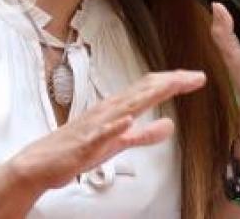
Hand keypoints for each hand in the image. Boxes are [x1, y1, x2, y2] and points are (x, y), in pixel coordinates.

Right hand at [9, 69, 205, 191]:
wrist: (43, 162)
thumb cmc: (78, 149)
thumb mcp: (121, 142)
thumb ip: (146, 134)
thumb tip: (170, 125)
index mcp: (117, 108)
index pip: (150, 88)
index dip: (174, 82)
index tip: (196, 78)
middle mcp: (109, 110)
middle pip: (143, 90)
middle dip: (171, 82)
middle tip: (196, 77)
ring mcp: (97, 125)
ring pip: (126, 104)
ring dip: (149, 94)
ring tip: (171, 85)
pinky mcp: (85, 143)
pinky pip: (101, 133)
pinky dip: (115, 125)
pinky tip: (127, 120)